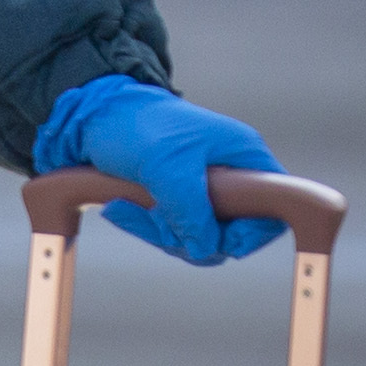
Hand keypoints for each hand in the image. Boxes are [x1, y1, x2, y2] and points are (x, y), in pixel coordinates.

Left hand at [36, 74, 286, 262]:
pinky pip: (171, 232)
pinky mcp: (175, 202)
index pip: (275, 209)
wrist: (90, 118)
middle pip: (231, 233)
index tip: (222, 238)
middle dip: (189, 235)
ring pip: (197, 238)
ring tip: (125, 207)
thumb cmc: (136, 127)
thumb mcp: (165, 166)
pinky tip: (119, 208)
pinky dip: (145, 226)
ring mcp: (202, 191)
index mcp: (244, 157)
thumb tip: (205, 248)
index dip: (253, 232)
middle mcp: (230, 176)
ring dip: (159, 231)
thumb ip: (190, 209)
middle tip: (156, 219)